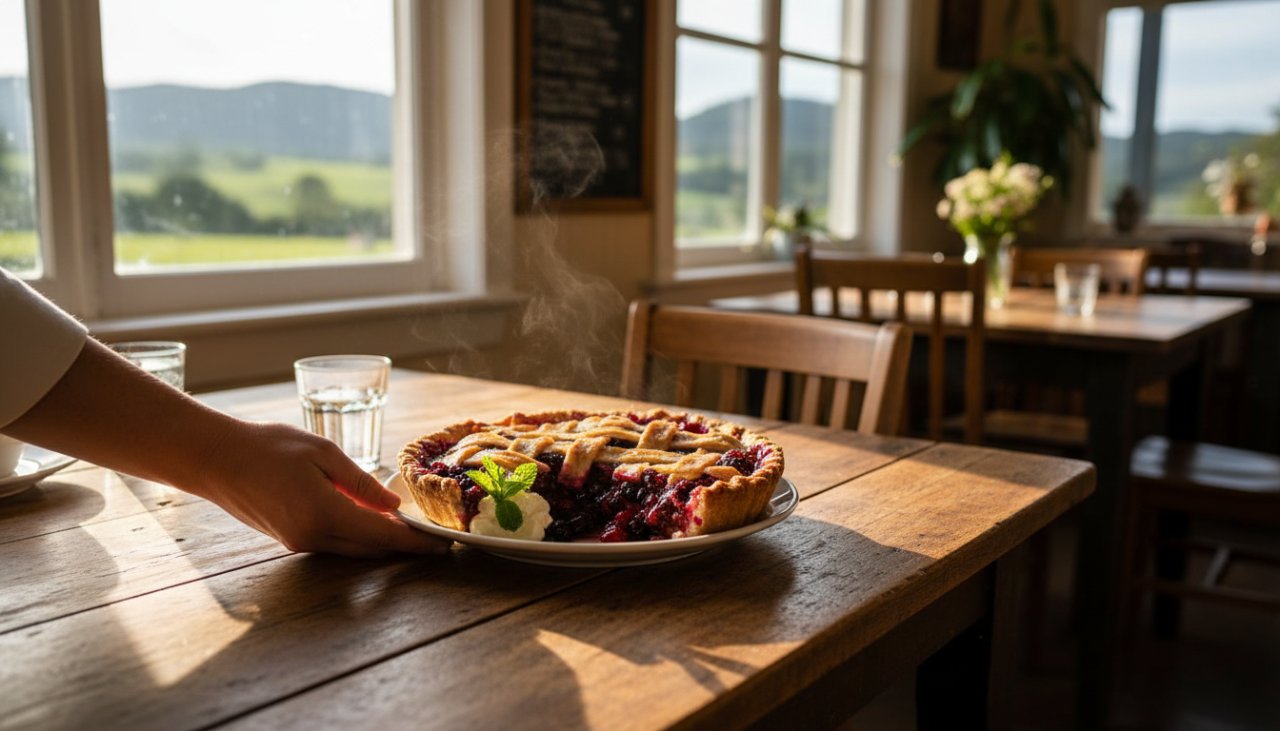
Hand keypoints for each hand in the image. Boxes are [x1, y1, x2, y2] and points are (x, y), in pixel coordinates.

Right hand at [194, 420, 449, 557]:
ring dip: (381, 541)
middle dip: (404, 545)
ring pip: (353, 549)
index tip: (443, 544)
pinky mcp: (290, 540)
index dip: (416, 542)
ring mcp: (299, 542)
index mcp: (324, 514)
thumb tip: (393, 507)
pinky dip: (357, 536)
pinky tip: (370, 520)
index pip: (383, 536)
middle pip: (371, 549)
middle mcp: (312, 537)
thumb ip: (361, 483)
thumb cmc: (268, 447)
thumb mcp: (322, 453)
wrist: (215, 459)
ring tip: (409, 529)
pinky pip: (334, 543)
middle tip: (433, 537)